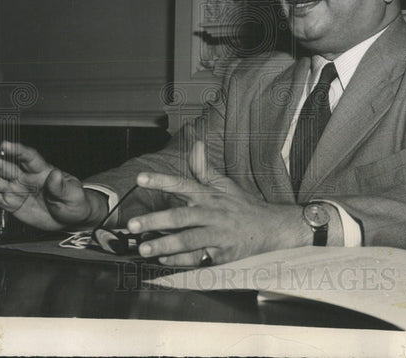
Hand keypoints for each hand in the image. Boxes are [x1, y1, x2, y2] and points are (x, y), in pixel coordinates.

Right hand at [0, 141, 105, 230]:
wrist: (71, 218)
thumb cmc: (75, 202)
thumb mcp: (73, 195)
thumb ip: (62, 186)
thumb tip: (56, 174)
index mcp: (43, 171)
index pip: (29, 157)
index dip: (17, 151)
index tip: (5, 145)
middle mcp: (26, 177)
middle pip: (5, 166)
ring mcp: (17, 189)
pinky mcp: (11, 203)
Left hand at [127, 141, 310, 265]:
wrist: (272, 228)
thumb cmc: (243, 206)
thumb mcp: (225, 184)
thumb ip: (204, 168)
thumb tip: (195, 144)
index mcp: (210, 195)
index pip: (183, 184)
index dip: (162, 181)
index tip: (140, 179)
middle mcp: (213, 213)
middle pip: (182, 216)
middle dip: (156, 220)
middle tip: (133, 225)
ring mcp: (218, 234)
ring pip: (189, 239)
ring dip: (165, 245)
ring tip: (144, 249)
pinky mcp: (223, 254)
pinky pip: (200, 258)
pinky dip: (182, 261)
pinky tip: (164, 261)